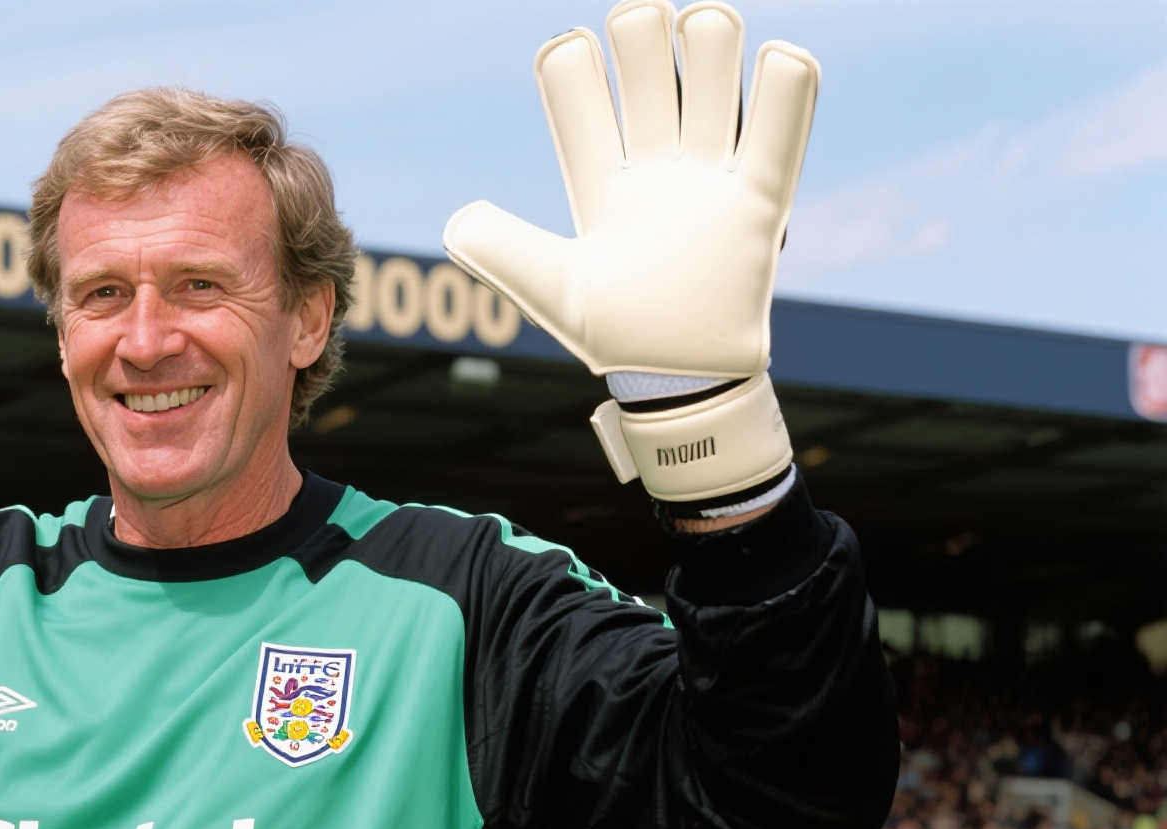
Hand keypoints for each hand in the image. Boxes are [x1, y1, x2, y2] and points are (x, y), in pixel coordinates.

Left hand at [444, 1, 810, 510]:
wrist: (680, 379)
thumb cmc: (615, 336)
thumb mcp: (554, 293)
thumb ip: (505, 252)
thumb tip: (456, 221)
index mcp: (600, 183)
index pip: (582, 106)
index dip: (572, 69)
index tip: (568, 51)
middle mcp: (656, 168)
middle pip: (649, 79)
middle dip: (643, 39)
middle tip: (638, 22)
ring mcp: (708, 180)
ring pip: (711, 89)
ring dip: (709, 47)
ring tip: (702, 22)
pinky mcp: (759, 203)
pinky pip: (780, 140)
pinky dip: (787, 93)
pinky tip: (781, 53)